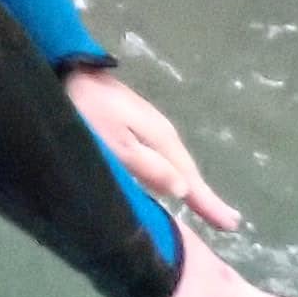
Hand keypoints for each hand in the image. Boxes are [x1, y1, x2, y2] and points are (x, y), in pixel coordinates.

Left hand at [63, 66, 240, 232]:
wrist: (66, 71)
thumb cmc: (87, 112)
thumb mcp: (115, 144)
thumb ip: (148, 167)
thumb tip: (183, 190)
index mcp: (161, 139)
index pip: (189, 179)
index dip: (208, 202)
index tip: (232, 225)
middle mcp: (160, 131)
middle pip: (186, 170)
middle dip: (205, 196)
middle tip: (227, 222)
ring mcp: (147, 124)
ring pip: (174, 162)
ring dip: (190, 184)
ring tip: (206, 206)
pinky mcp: (132, 122)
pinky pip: (161, 155)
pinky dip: (172, 171)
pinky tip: (169, 180)